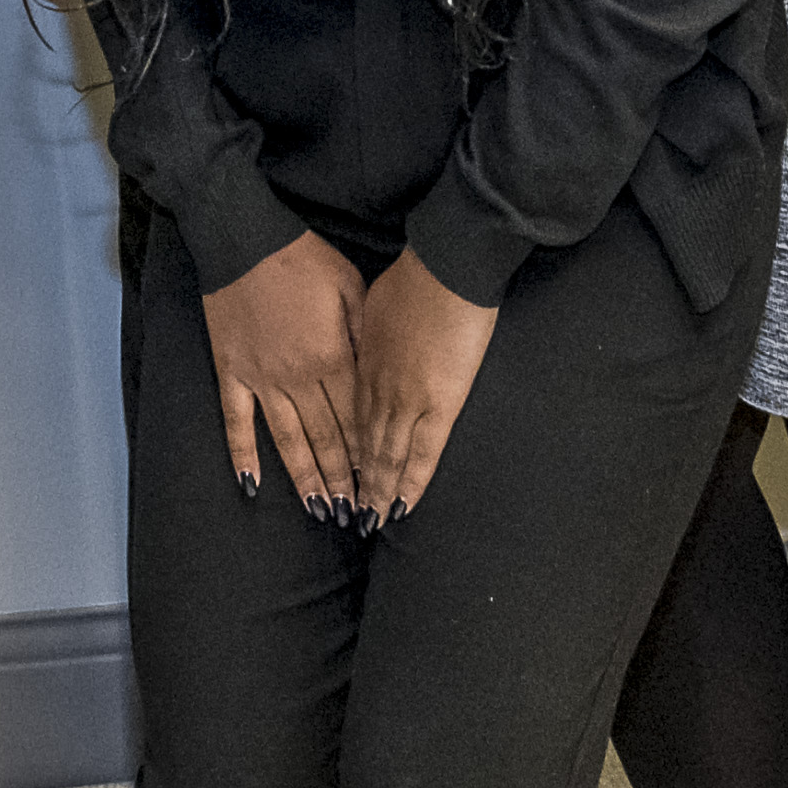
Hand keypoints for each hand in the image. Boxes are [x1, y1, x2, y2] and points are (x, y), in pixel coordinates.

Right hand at [205, 232, 367, 512]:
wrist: (242, 238)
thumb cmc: (301, 257)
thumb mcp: (350, 288)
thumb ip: (364, 336)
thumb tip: (376, 375)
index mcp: (332, 357)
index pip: (356, 419)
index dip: (368, 454)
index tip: (379, 483)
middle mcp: (297, 377)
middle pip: (325, 438)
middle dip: (342, 478)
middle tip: (355, 513)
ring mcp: (261, 379)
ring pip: (287, 440)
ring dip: (305, 477)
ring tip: (320, 510)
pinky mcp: (231, 372)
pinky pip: (237, 422)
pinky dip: (243, 455)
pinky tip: (252, 485)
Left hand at [347, 255, 503, 523]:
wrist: (445, 267)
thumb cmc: (415, 276)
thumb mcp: (372, 301)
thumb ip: (369, 331)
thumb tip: (373, 338)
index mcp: (363, 363)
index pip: (352, 417)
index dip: (347, 449)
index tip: (342, 474)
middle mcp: (378, 387)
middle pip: (364, 443)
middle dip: (357, 482)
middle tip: (350, 514)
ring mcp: (406, 399)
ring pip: (386, 456)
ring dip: (377, 491)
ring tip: (372, 521)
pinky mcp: (439, 403)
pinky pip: (423, 453)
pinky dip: (411, 482)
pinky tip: (403, 506)